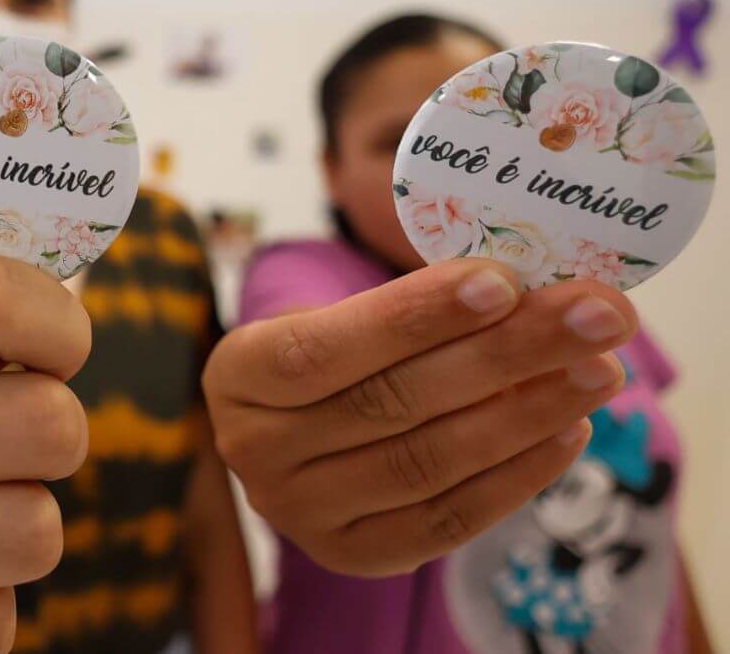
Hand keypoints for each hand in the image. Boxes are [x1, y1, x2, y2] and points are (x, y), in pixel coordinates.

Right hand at [203, 258, 630, 576]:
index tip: (503, 281)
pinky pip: (447, 520)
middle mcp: (254, 450)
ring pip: (426, 462)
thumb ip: (411, 306)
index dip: (412, 318)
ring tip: (599, 369)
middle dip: (505, 354)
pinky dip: (517, 474)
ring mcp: (300, 513)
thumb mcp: (339, 314)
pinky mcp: (353, 555)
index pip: (323, 347)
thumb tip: (528, 283)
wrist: (299, 432)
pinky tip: (569, 428)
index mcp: (236, 373)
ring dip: (527, 412)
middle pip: (390, 402)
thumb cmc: (334, 352)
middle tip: (594, 316)